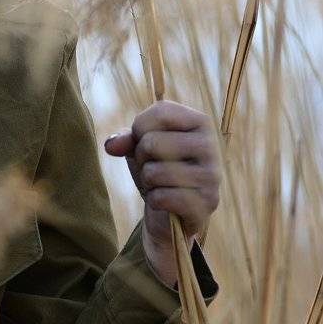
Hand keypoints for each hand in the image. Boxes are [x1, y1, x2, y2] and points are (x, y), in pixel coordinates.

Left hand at [103, 100, 219, 287]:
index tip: (144, 139)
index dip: (140, 127)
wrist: (174, 211)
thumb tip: (111, 145)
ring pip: (154, 172)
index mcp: (200, 122)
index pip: (160, 112)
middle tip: (153, 167)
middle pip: (152, 143)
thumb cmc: (159, 169)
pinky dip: (154, 201)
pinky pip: (161, 197)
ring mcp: (212, 175)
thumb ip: (126, 140)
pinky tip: (166, 201)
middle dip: (141, 158)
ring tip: (160, 184)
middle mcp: (211, 145)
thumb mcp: (140, 148)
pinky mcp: (207, 203)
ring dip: (147, 181)